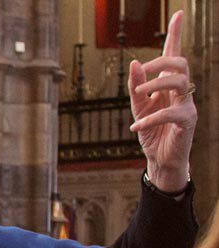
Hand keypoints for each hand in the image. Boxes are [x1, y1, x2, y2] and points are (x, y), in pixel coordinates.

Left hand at [129, 10, 196, 192]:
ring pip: (180, 81)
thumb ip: (136, 88)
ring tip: (138, 94)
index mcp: (168, 86)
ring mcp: (186, 105)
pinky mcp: (186, 121)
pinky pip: (171, 113)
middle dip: (163, 60)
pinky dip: (150, 119)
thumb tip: (135, 63)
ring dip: (156, 84)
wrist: (160, 160)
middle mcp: (180, 91)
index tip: (179, 13)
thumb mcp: (139, 110)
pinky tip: (135, 127)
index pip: (174, 55)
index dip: (176, 35)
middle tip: (145, 67)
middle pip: (180, 63)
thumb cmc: (152, 133)